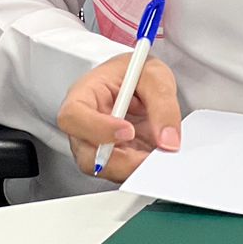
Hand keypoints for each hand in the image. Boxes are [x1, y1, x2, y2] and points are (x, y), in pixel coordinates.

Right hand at [57, 54, 181, 180]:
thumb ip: (162, 105)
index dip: (98, 128)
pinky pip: (122, 172)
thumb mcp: (154, 76)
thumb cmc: (136, 72)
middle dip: (120, 161)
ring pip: (106, 169)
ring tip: (157, 156)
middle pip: (87, 155)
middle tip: (149, 157)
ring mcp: (96, 145)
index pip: (75, 116)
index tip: (128, 131)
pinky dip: (140, 169)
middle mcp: (84, 125)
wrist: (142, 81)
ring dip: (133, 167)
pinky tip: (155, 158)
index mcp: (84, 94)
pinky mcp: (113, 159)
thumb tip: (167, 139)